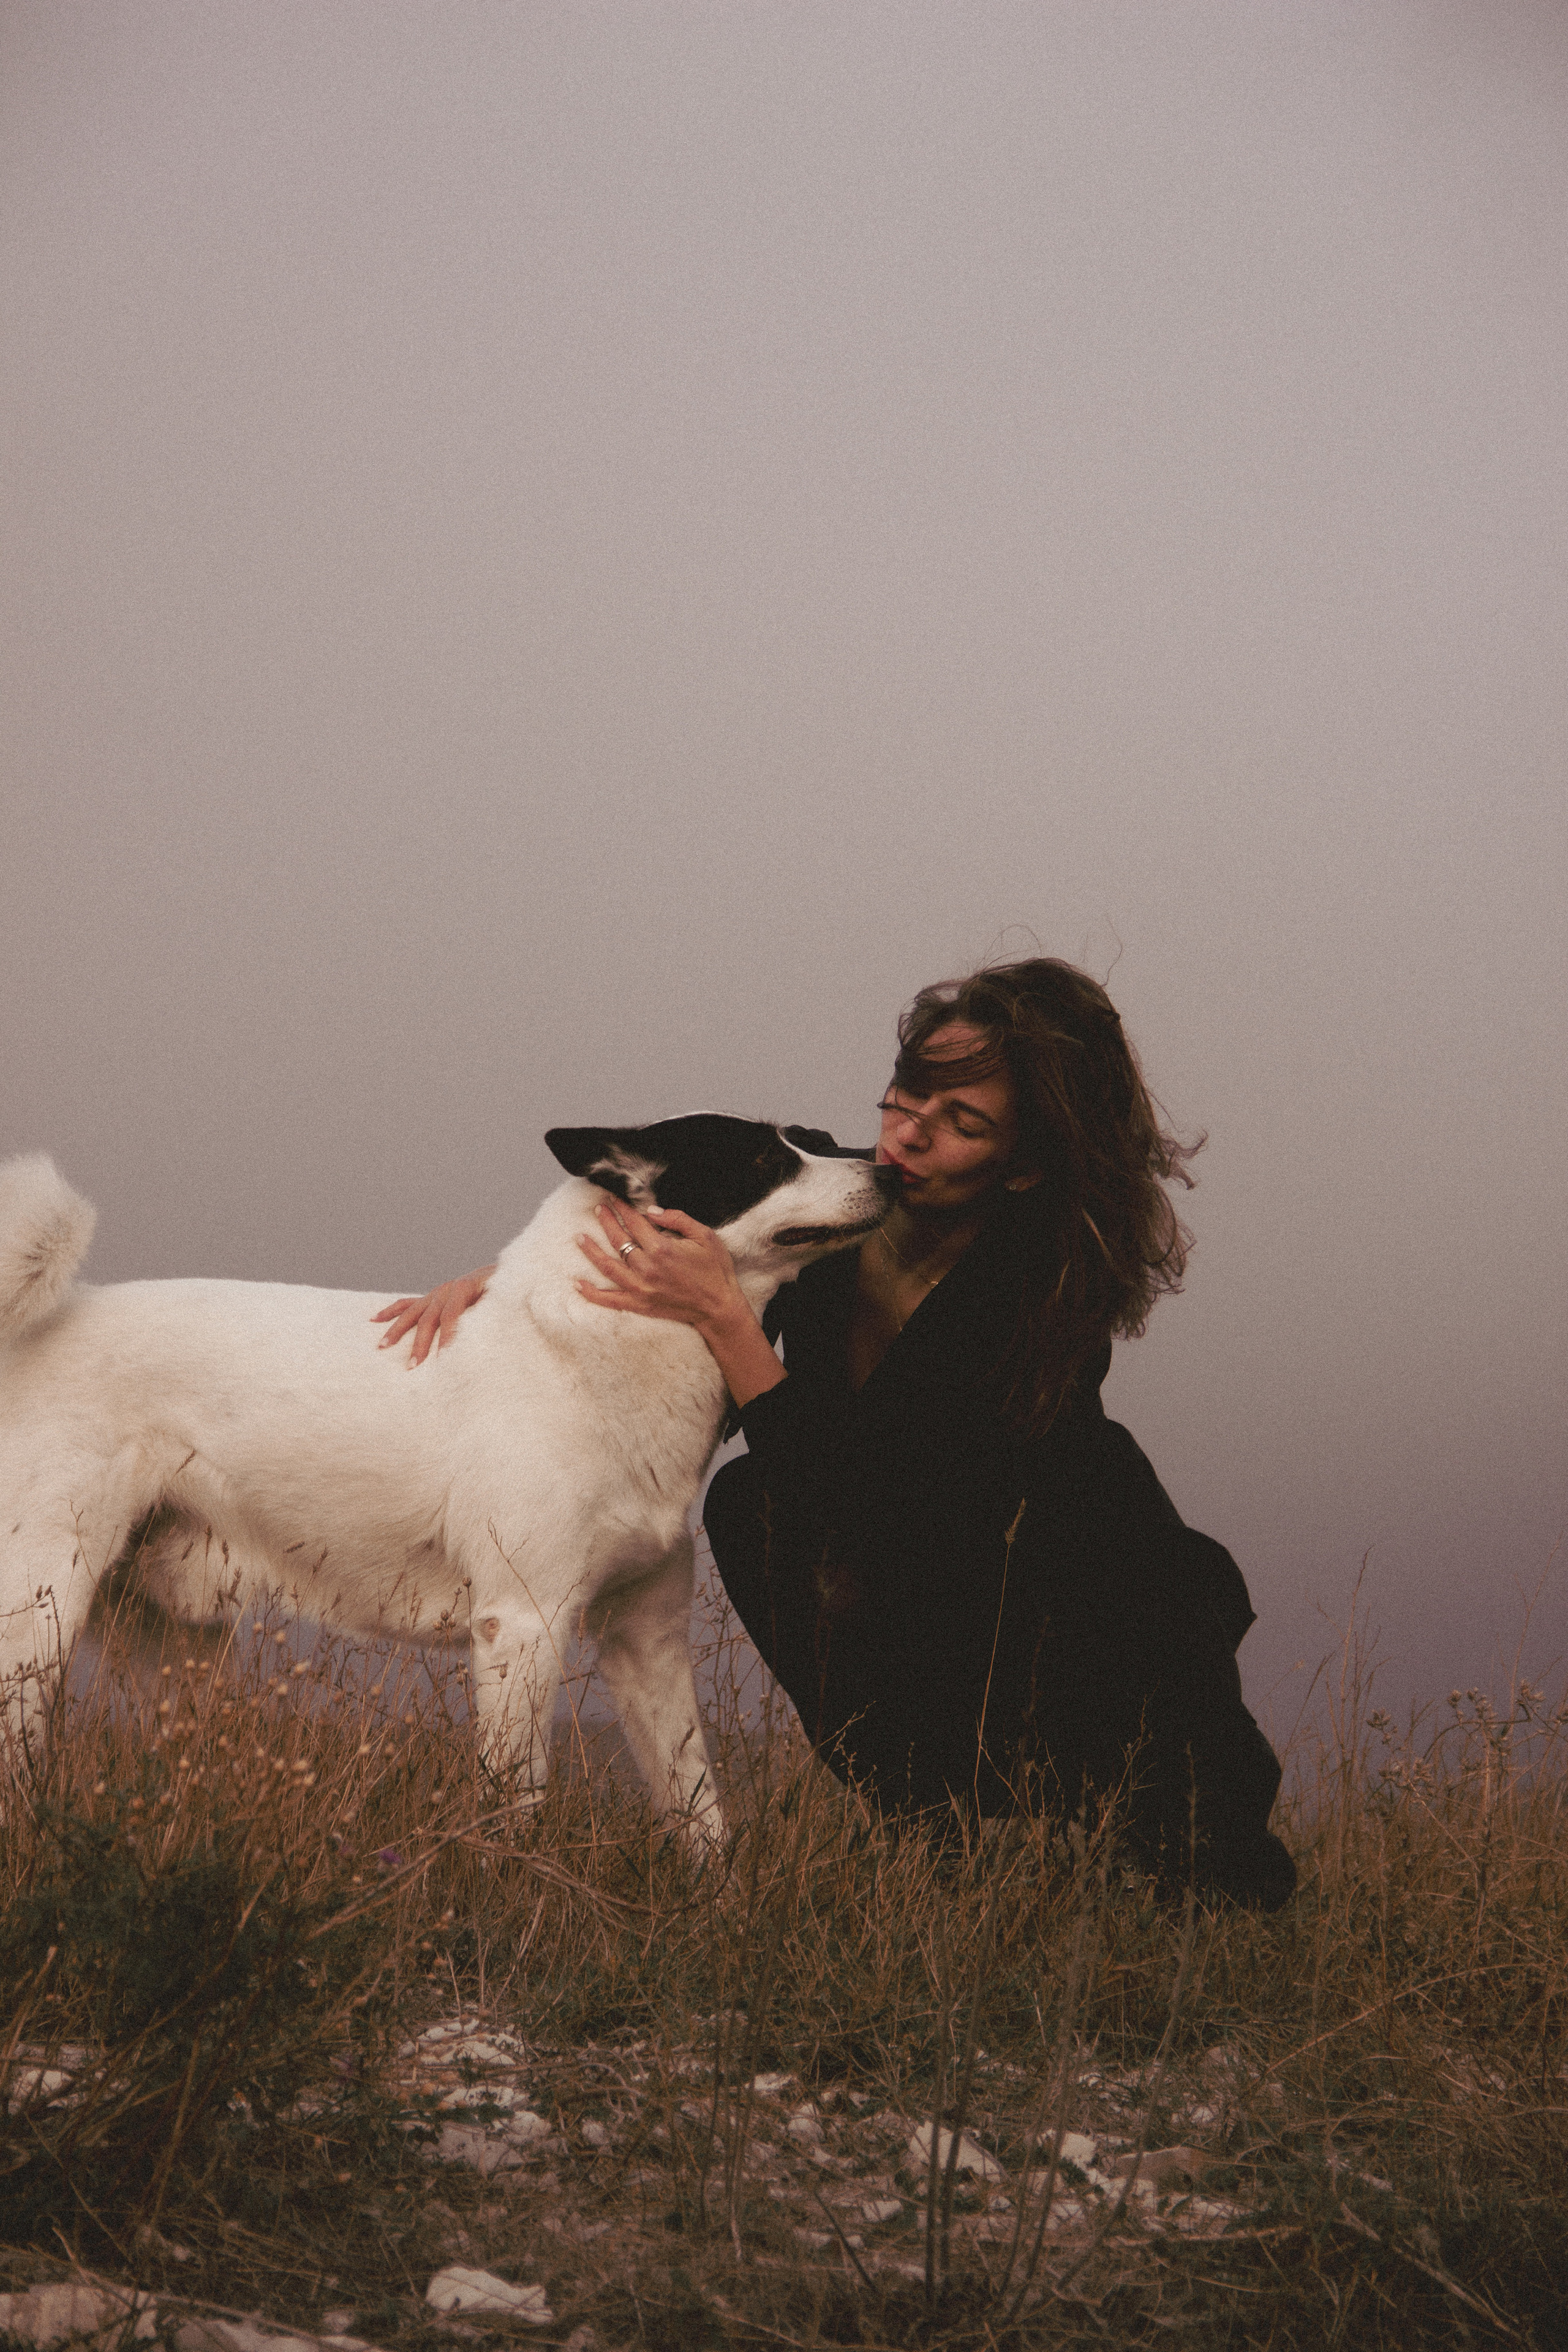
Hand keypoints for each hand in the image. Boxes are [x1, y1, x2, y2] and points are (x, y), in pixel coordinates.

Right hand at [373, 1266, 495, 1365]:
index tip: (443, 1359)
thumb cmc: (505, 1292)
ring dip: (397, 1330)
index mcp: (464, 1288)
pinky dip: (391, 1311)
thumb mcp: (503, 1300)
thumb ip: (494, 1313)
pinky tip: (374, 1319)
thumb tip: (488, 1332)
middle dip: (420, 1344)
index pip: (452, 1316)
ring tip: (382, 1346)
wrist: (502, 1273)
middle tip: (413, 1366)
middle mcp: (446, 1290)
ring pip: (412, 1313)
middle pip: (429, 1319)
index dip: (447, 1336)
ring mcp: (436, 1293)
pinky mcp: (431, 1298)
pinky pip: (407, 1304)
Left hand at [576, 1203, 742, 1330]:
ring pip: (607, 1266)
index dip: (623, 1208)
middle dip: (606, 1221)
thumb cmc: (715, 1270)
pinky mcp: (640, 1305)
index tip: (615, 1198)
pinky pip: (610, 1300)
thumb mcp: (705, 1236)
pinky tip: (577, 1283)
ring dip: (591, 1250)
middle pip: (618, 1240)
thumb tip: (651, 1211)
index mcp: (662, 1248)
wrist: (719, 1308)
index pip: (635, 1222)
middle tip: (598, 1208)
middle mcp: (647, 1267)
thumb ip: (678, 1219)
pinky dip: (592, 1293)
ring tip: (579, 1237)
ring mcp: (641, 1288)